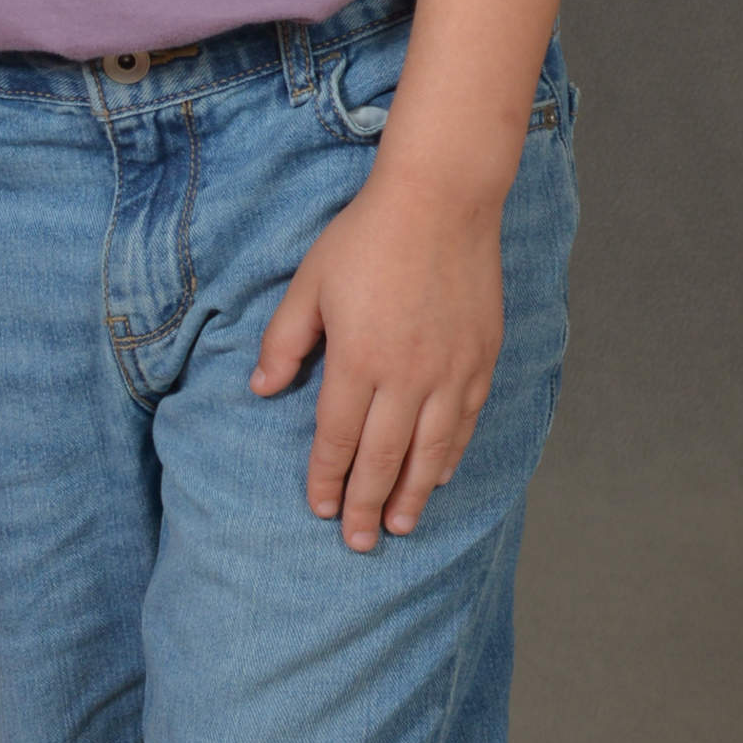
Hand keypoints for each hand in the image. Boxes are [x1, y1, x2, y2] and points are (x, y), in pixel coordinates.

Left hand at [250, 165, 506, 550]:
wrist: (442, 200)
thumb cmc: (367, 237)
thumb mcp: (311, 282)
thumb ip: (284, 340)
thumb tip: (261, 390)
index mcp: (358, 359)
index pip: (337, 438)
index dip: (325, 477)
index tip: (317, 508)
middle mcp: (407, 376)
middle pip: (383, 458)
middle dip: (366, 505)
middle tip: (358, 542)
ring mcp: (450, 370)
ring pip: (430, 452)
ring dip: (413, 495)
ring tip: (400, 526)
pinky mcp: (481, 358)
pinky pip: (466, 423)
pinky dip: (451, 455)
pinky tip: (440, 475)